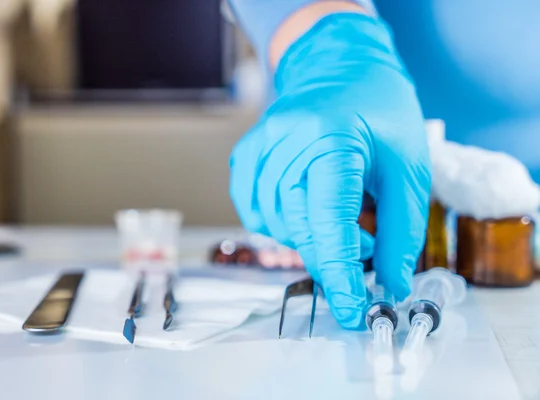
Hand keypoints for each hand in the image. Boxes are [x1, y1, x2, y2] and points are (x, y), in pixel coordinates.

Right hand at [230, 14, 430, 328]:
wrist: (341, 68)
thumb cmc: (381, 111)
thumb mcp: (409, 168)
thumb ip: (402, 231)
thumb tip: (391, 282)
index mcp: (331, 139)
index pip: (329, 222)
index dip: (341, 274)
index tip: (353, 311)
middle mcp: (285, 141)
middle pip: (300, 228)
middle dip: (333, 256)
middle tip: (365, 250)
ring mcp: (259, 147)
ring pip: (274, 224)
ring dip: (308, 238)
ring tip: (341, 220)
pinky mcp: (246, 154)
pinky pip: (253, 210)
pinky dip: (279, 225)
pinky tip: (304, 213)